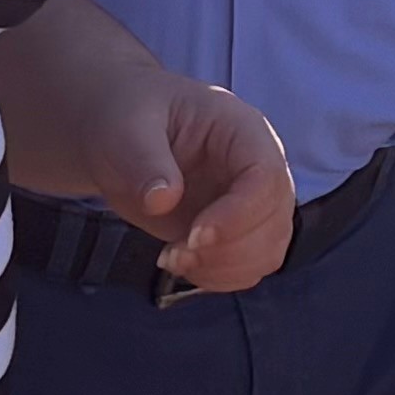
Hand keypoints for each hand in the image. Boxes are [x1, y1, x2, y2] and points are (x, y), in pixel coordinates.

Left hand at [92, 69, 297, 292]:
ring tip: (172, 259)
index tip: (192, 236)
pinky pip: (249, 267)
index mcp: (242, 130)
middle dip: (228, 250)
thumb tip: (163, 200)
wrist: (118, 133)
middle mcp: (258, 168)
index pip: (266, 176)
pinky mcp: (235, 232)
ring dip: (224, 268)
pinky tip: (180, 264)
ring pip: (268, 250)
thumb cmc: (128, 116)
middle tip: (173, 254)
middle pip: (276, 219)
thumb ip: (144, 159)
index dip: (238, 214)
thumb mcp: (127, 126)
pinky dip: (219, 278)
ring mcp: (250, 202)